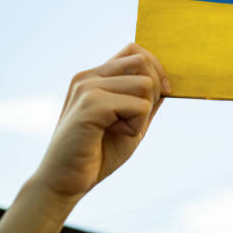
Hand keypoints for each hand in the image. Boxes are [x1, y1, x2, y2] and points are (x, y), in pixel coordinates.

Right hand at [0, 43, 170, 232]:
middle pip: (143, 62)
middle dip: (153, 90)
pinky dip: (136, 126)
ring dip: (142, 114)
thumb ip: (145, 99)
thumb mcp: (131, 121)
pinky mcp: (91, 104)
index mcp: (95, 76)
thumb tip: (168, 81)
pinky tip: (112, 135)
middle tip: (136, 117)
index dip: (156, 68)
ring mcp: (88, 87)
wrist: (65, 182)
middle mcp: (89, 76)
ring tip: (119, 129)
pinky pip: (139, 106)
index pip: (135, 50)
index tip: (162, 93)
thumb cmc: (98, 153)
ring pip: (145, 84)